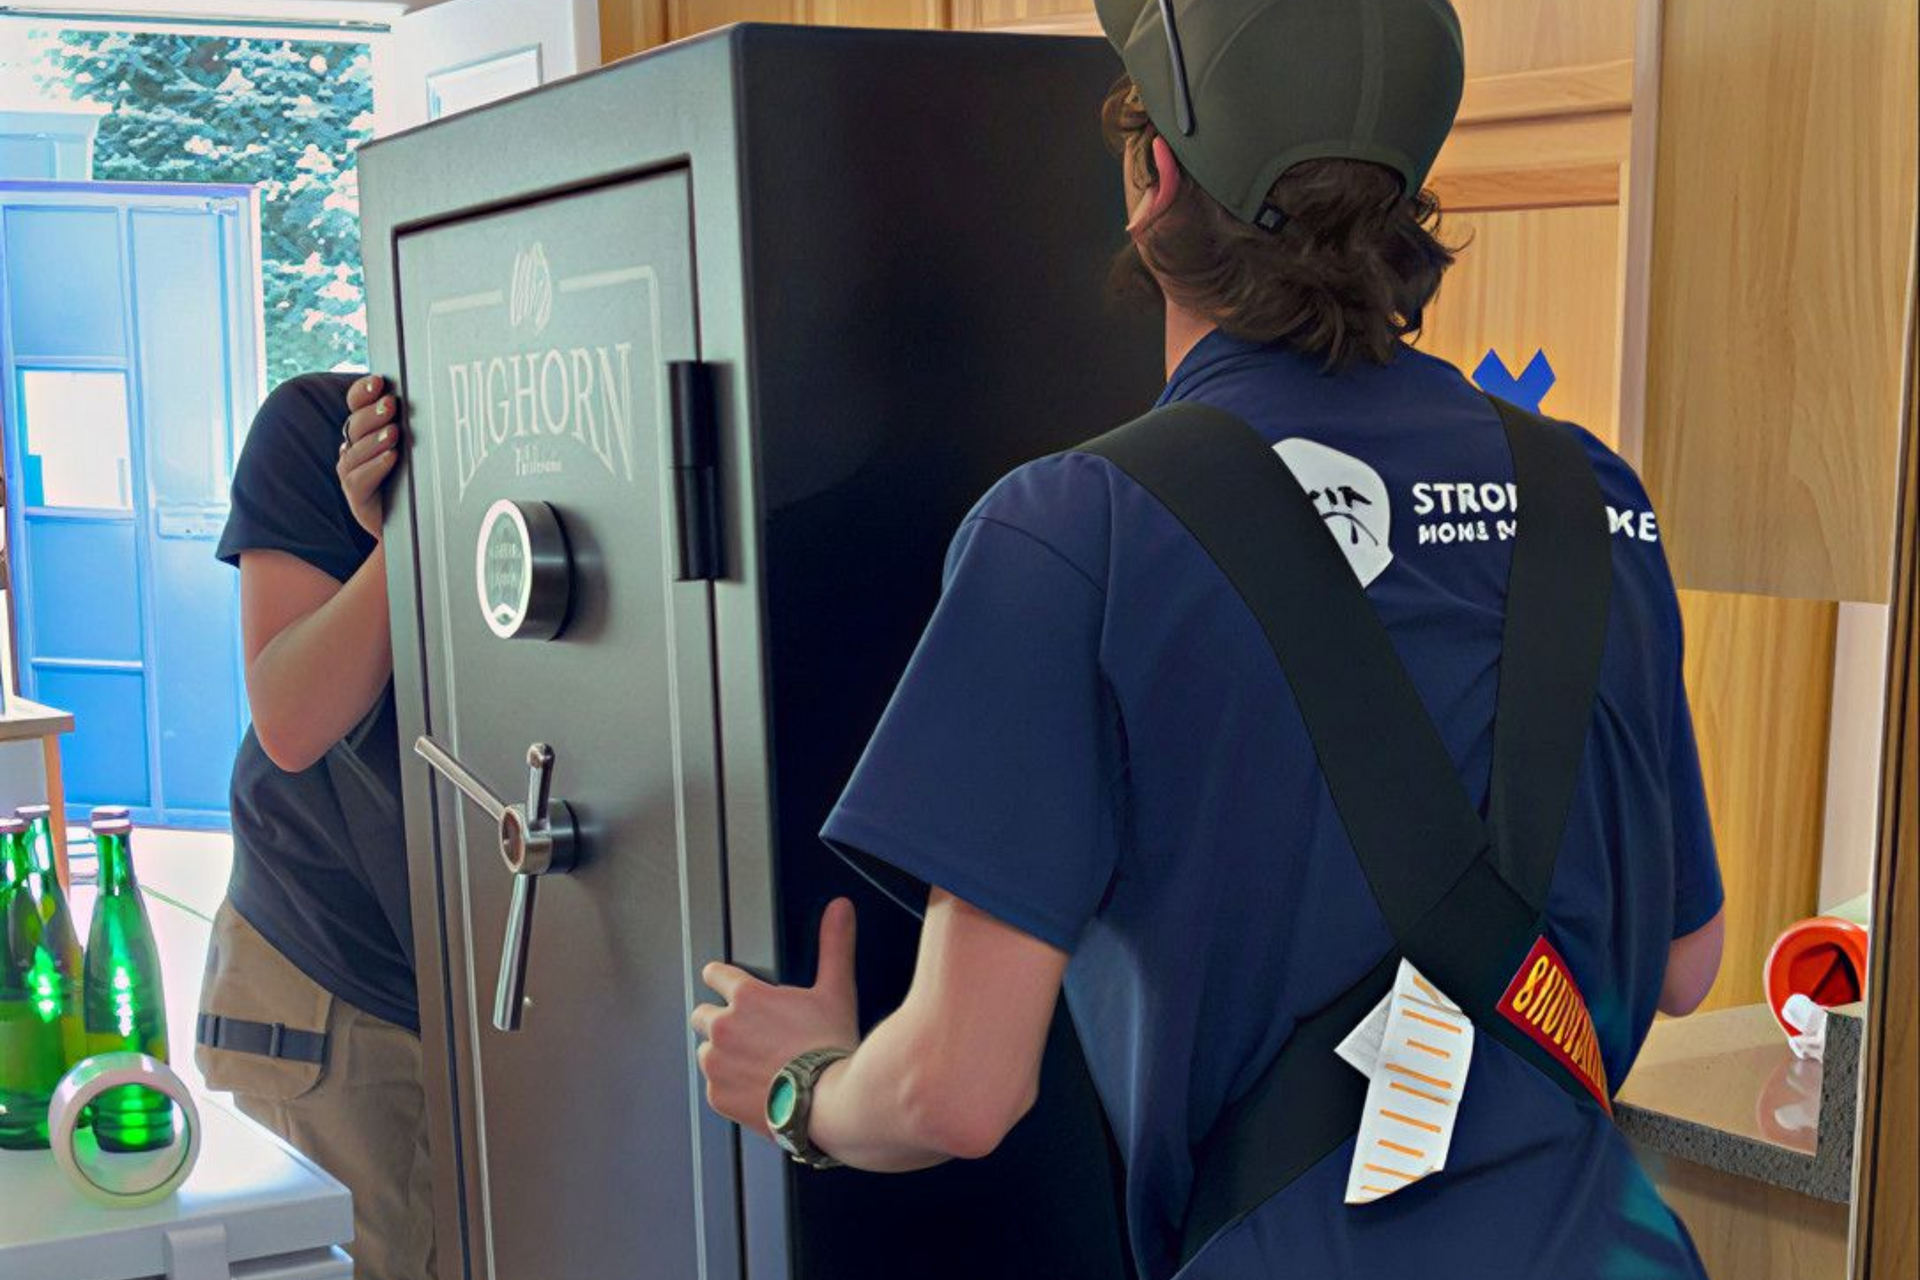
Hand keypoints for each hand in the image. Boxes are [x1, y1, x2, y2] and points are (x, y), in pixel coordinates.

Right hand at [337, 375, 401, 539]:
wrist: (413, 523)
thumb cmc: (416, 480)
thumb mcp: (416, 449)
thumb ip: (415, 426)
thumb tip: (435, 397)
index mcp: (365, 430)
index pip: (356, 404)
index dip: (363, 391)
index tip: (379, 381)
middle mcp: (353, 447)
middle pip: (355, 424)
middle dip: (372, 413)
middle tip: (391, 405)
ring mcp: (351, 471)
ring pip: (356, 450)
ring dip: (375, 439)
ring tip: (394, 432)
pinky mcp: (355, 495)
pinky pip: (359, 478)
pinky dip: (376, 466)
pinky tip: (391, 457)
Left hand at [691, 898, 859, 1138]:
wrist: (829, 1103)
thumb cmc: (831, 1049)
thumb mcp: (835, 991)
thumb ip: (833, 946)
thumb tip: (840, 909)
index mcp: (746, 997)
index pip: (714, 975)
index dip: (721, 978)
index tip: (724, 983)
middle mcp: (724, 1027)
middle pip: (702, 1014)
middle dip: (719, 1020)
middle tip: (746, 1032)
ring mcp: (717, 1063)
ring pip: (707, 1052)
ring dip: (722, 1054)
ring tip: (753, 1062)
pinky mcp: (718, 1096)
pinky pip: (714, 1086)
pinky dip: (729, 1086)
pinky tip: (754, 1086)